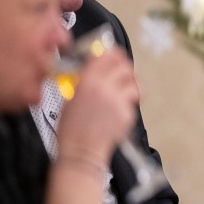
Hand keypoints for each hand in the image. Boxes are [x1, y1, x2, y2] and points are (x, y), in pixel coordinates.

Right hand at [56, 47, 138, 163]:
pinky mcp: (127, 113)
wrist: (81, 151)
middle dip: (124, 64)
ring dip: (131, 80)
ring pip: (133, 80)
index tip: (113, 52)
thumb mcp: (70, 98)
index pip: (104, 55)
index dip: (111, 52)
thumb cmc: (71, 128)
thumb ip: (83, 81)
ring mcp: (118, 100)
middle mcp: (104, 87)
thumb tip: (94, 70)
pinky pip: (132, 99)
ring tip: (126, 85)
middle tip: (122, 68)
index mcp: (86, 81)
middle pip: (123, 65)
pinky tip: (121, 104)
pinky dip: (129, 99)